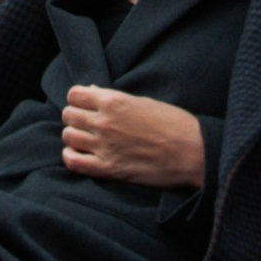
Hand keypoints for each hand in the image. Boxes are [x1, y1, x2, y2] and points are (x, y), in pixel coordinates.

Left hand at [59, 86, 206, 187]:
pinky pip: (73, 162)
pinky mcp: (108, 169)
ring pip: (68, 137)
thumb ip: (114, 98)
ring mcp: (104, 146)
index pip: (74, 95)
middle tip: (87, 124)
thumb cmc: (173, 123)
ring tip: (86, 140)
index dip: (78, 100)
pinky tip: (80, 155)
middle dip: (75, 118)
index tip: (86, 106)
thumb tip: (90, 91)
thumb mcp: (143, 102)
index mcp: (114, 101)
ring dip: (74, 137)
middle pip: (68, 115)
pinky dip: (71, 157)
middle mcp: (104, 122)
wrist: (192, 152)